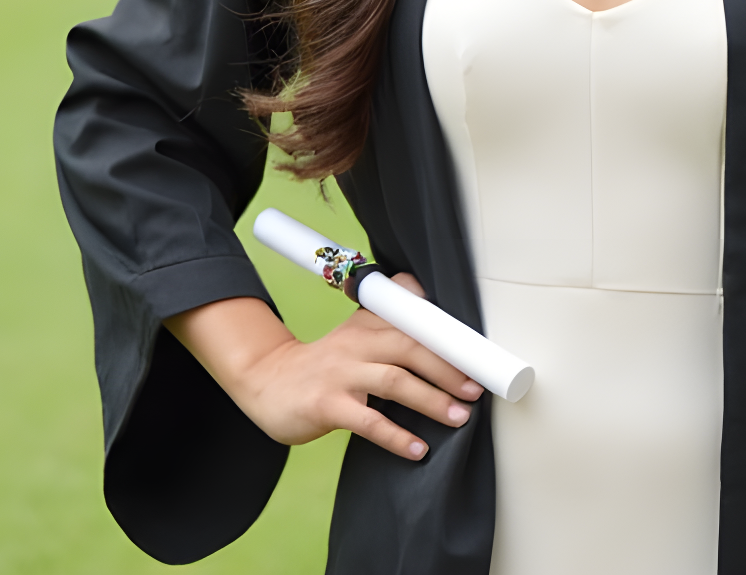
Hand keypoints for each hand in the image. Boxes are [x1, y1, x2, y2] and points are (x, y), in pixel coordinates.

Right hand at [166, 275, 483, 461]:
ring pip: (394, 382)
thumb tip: (426, 295)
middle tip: (475, 390)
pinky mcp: (326, 405)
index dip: (447, 337)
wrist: (266, 382)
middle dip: (448, 369)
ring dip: (431, 400)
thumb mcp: (354, 332)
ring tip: (459, 417)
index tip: (478, 357)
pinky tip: (417, 449)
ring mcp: (341, 374)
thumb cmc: (323, 364)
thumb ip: (389, 319)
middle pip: (410, 348)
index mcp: (368, 324)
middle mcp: (357, 343)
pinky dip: (395, 436)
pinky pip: (367, 421)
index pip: (414, 322)